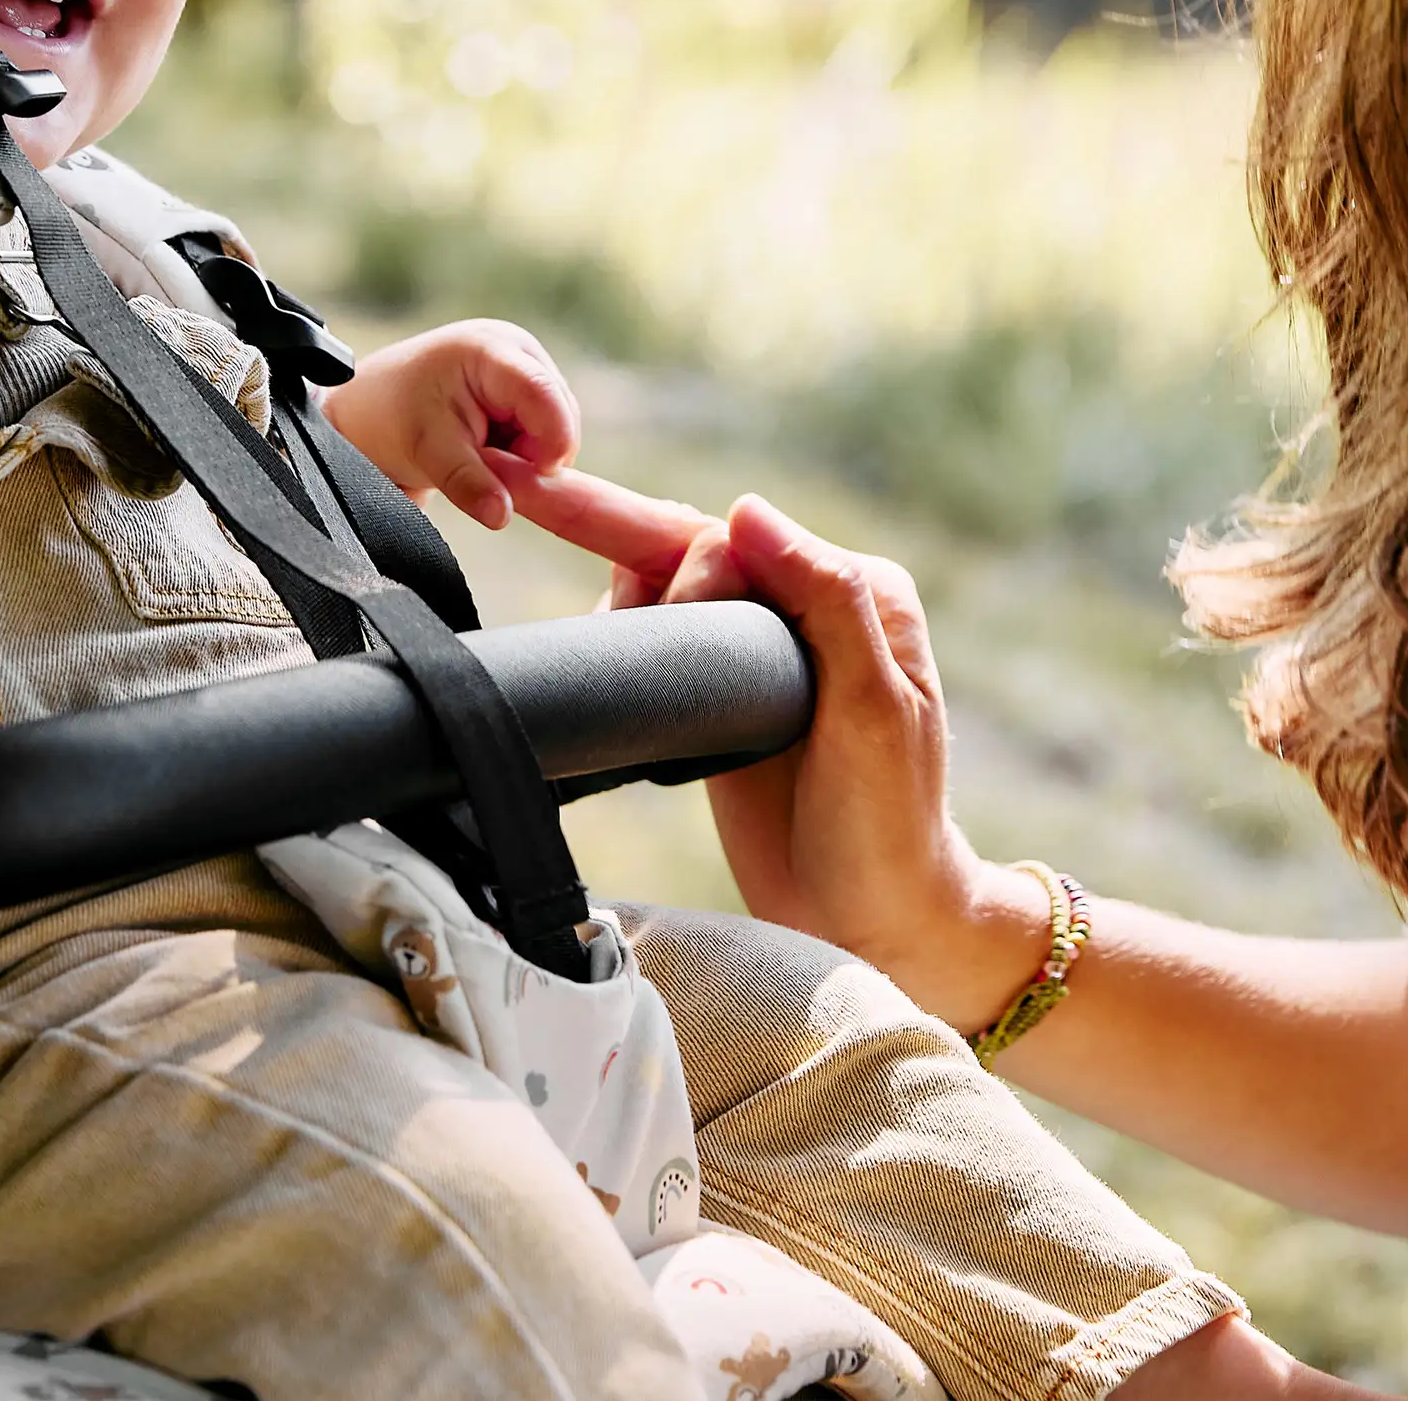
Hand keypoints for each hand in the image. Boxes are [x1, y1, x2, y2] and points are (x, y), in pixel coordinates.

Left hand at [320, 320, 578, 527]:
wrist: (370, 410)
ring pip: (558, 426)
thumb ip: (469, 484)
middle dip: (536, 454)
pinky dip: (526, 452)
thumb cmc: (389, 416)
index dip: (551, 442)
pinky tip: (491, 452)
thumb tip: (503, 516)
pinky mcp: (525, 388)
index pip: (543, 395)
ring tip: (482, 458)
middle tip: (490, 471)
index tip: (537, 478)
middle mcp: (516, 350)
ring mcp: (524, 367)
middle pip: (560, 414)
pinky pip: (547, 431)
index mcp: (491, 350)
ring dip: (530, 455)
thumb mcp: (428, 452)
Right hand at [491, 460, 1047, 1028]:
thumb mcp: (872, 710)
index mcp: (856, 591)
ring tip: (584, 615)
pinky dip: (615, 626)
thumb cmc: (889, 822)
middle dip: (602, 513)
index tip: (653, 616)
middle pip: (690, 545)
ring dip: (616, 581)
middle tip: (518, 485)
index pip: (743, 542)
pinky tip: (588, 636)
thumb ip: (825, 601)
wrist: (868, 923)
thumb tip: (745, 508)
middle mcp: (807, 605)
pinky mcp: (718, 694)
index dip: (685, 567)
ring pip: (664, 583)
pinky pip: (655, 636)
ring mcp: (757, 649)